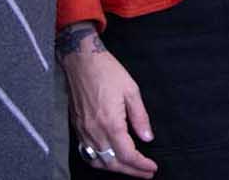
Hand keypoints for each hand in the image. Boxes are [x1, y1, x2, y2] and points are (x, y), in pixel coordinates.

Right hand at [60, 26, 157, 176]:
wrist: (82, 61)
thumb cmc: (107, 72)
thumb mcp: (132, 90)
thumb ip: (140, 117)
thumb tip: (147, 137)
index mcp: (110, 123)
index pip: (127, 154)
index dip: (141, 165)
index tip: (152, 167)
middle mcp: (94, 131)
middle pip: (113, 163)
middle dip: (131, 171)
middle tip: (146, 173)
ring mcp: (83, 131)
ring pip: (98, 161)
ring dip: (115, 169)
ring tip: (130, 168)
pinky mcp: (76, 128)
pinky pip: (86, 153)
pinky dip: (99, 161)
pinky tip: (109, 160)